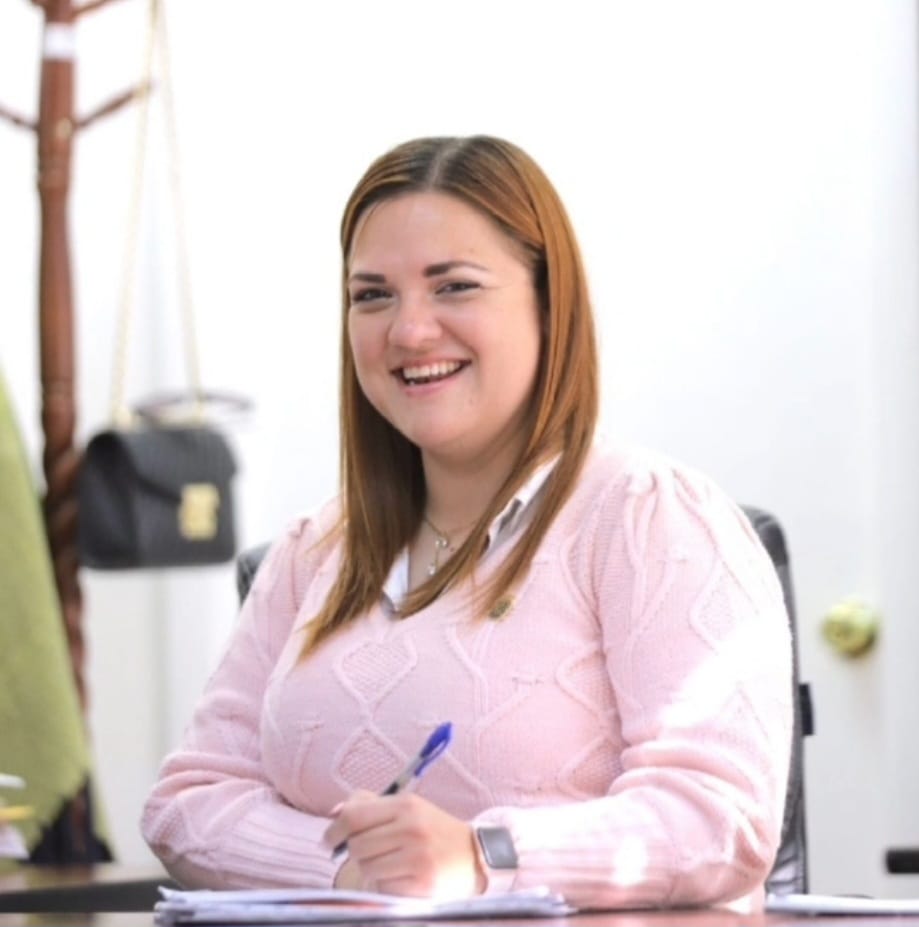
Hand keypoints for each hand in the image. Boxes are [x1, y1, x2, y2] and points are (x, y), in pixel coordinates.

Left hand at [324, 791, 485, 898]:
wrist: (474, 855)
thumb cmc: (432, 830)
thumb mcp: (406, 808)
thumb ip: (369, 806)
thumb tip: (334, 813)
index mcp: (405, 805)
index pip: (354, 816)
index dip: (334, 830)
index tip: (328, 841)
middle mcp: (411, 828)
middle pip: (357, 846)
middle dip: (355, 852)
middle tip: (368, 853)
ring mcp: (417, 856)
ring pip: (367, 868)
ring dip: (371, 869)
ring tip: (389, 864)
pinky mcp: (421, 883)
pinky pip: (383, 886)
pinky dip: (385, 884)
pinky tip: (401, 877)